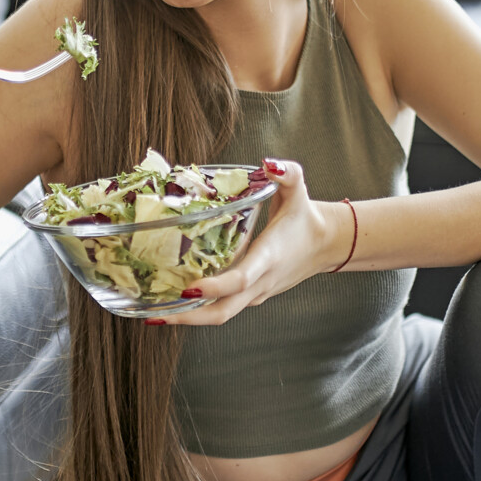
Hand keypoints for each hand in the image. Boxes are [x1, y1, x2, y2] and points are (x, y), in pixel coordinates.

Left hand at [151, 158, 341, 327]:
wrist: (325, 245)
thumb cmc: (305, 218)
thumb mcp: (298, 189)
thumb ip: (286, 173)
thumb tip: (268, 163)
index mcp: (268, 257)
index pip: (241, 279)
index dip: (215, 287)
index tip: (189, 288)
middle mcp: (260, 281)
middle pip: (224, 311)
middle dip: (189, 317)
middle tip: (156, 315)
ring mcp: (256, 293)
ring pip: (222, 315)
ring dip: (189, 318)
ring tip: (155, 315)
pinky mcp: (253, 296)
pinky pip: (225, 308)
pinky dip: (200, 310)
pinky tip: (175, 303)